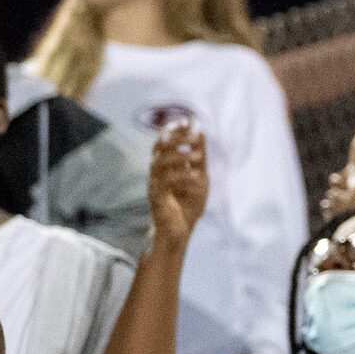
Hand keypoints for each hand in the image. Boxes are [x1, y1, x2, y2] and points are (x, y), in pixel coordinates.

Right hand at [146, 122, 207, 252]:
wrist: (179, 233)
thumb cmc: (187, 206)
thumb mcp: (199, 177)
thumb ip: (199, 157)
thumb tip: (200, 132)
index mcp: (164, 166)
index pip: (164, 141)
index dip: (173, 129)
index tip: (187, 120)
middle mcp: (156, 172)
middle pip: (159, 148)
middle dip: (176, 138)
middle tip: (194, 135)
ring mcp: (154, 184)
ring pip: (159, 162)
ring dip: (179, 156)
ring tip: (197, 156)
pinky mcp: (157, 197)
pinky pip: (165, 182)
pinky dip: (181, 176)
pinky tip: (194, 176)